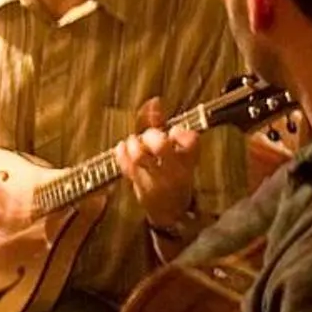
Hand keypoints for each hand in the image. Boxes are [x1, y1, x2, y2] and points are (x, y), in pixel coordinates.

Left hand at [119, 96, 199, 230]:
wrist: (171, 211)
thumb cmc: (173, 174)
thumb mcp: (177, 150)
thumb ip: (163, 124)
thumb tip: (153, 101)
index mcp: (189, 159)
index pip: (191, 140)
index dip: (179, 132)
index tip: (174, 132)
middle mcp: (175, 170)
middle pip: (161, 146)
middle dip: (151, 136)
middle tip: (149, 137)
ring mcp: (157, 180)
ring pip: (140, 157)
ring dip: (134, 144)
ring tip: (134, 144)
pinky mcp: (141, 187)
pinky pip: (127, 167)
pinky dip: (121, 153)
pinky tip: (122, 149)